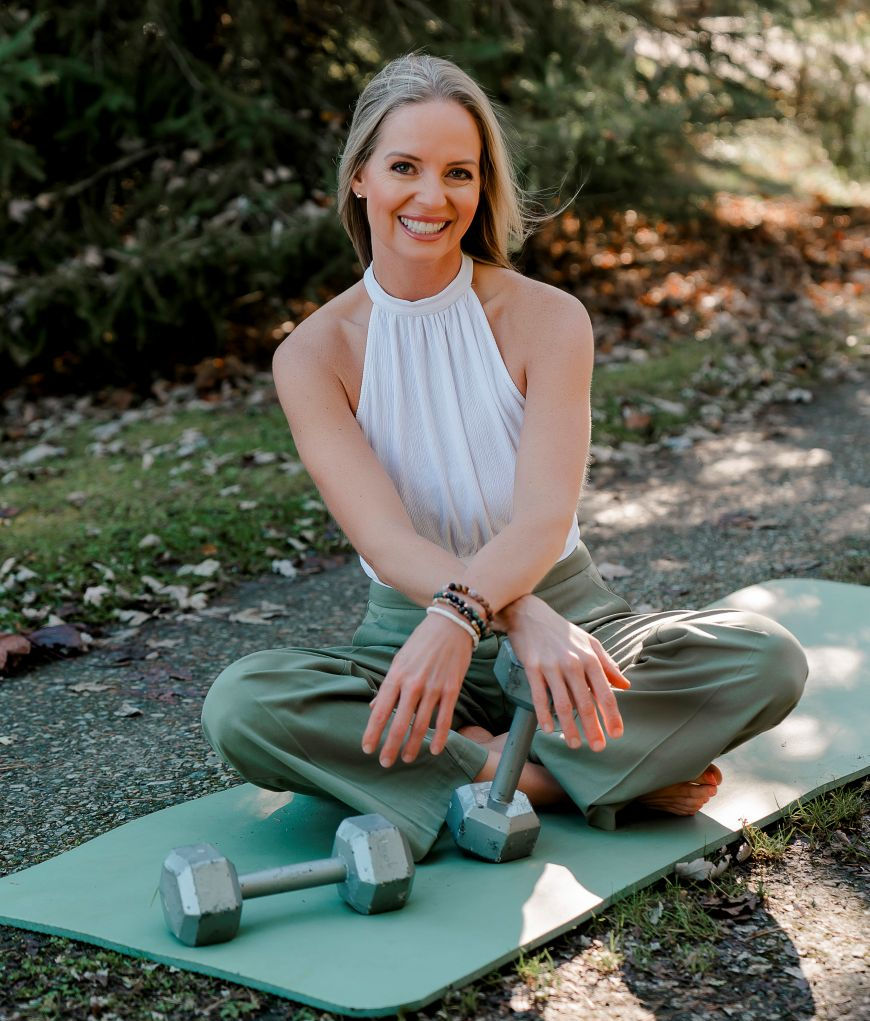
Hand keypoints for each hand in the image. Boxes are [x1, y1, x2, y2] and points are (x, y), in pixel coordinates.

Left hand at [361, 610, 473, 766]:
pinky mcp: (452, 689)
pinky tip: (435, 750)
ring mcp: (434, 688)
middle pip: (399, 724)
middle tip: (384, 763)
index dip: (372, 732)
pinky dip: (441, 737)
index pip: (380, 711)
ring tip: (407, 759)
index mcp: (396, 676)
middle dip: (391, 746)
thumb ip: (388, 686)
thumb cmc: (421, 642)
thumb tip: (374, 707)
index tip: (367, 748)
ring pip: (421, 725)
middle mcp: (413, 684)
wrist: (451, 625)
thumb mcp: (399, 660)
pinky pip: (445, 719)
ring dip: (413, 746)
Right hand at [504, 594, 630, 750]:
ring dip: (569, 727)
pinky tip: (548, 729)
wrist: (530, 614)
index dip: (611, 715)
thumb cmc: (562, 631)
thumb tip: (626, 685)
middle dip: (593, 728)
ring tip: (574, 745)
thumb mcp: (590, 642)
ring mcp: (551, 666)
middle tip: (598, 748)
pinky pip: (539, 696)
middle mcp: (572, 663)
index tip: (616, 734)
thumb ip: (608, 665)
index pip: (604, 692)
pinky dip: (544, 715)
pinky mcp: (532, 667)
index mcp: (590, 658)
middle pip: (585, 703)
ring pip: (562, 704)